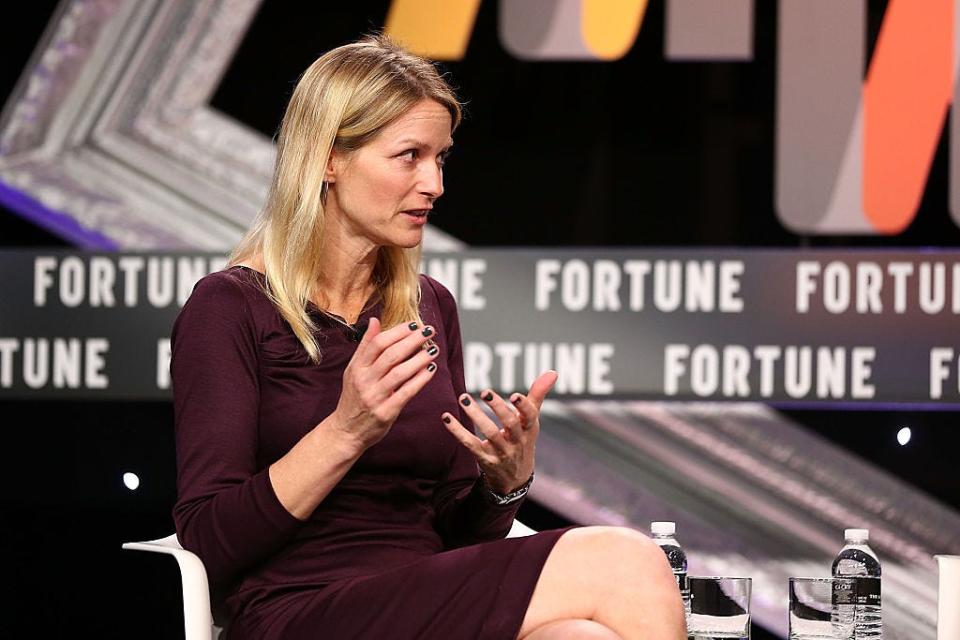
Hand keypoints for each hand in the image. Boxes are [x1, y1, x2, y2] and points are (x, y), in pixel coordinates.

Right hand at [333, 317, 439, 451]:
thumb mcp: (353, 370)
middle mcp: (364, 381)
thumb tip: (375, 320)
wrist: (346, 431)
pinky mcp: (386, 413)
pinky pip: (406, 392)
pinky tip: (430, 370)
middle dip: (412, 341)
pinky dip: (420, 380)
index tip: (413, 324)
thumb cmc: (353, 397)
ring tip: (433, 349)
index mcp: (357, 368)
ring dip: (419, 359)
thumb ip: (365, 346)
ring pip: (399, 373)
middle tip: (429, 331)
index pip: (377, 344)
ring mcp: (374, 397)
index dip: (397, 332)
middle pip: (390, 355)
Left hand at [441, 370, 558, 493]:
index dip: (523, 407)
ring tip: (464, 398)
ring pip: (489, 434)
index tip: (515, 395)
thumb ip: (538, 395)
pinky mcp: (485, 459)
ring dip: (476, 416)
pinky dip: (457, 431)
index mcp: (529, 429)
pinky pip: (470, 444)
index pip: (530, 417)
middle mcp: (517, 441)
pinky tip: (446, 418)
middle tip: (485, 392)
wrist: (515, 479)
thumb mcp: (531, 420)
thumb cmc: (522, 440)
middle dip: (498, 408)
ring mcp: (501, 452)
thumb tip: (553, 372)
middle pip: (510, 425)